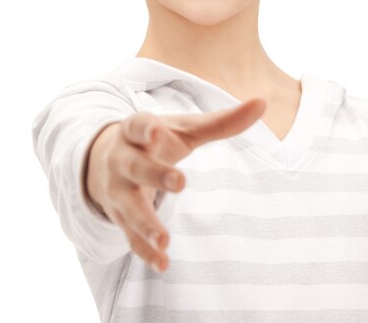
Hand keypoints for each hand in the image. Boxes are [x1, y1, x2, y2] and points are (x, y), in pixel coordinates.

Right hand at [85, 98, 265, 271]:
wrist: (105, 159)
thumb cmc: (156, 139)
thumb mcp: (184, 128)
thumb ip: (221, 121)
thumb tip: (262, 103)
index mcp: (136, 131)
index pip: (137, 126)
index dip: (145, 128)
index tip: (156, 131)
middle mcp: (122, 159)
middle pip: (135, 167)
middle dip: (155, 175)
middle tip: (181, 183)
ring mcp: (118, 190)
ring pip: (129, 207)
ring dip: (145, 223)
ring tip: (165, 240)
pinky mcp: (119, 216)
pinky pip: (129, 236)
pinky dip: (143, 251)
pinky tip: (162, 264)